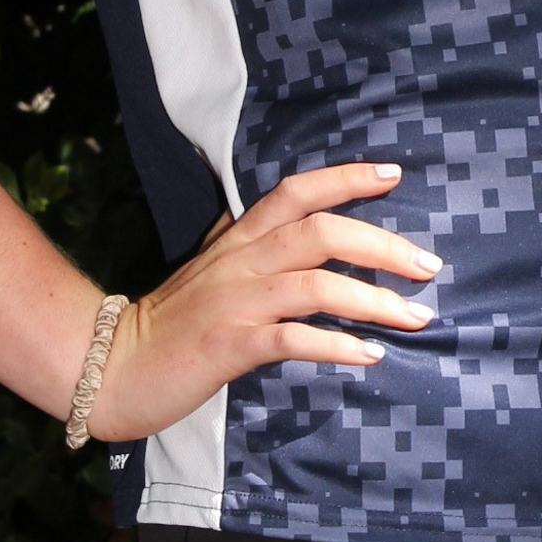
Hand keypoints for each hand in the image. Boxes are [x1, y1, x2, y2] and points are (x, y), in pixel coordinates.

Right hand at [89, 161, 439, 439]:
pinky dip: (336, 345)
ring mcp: (234, 303)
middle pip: (320, 232)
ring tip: (416, 317)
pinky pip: (291, 339)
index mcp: (239, 240)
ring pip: (314, 285)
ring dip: (373, 300)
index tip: (393, 174)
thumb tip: (298, 231)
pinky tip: (369, 356)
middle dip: (382, 245)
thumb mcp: (212, 272)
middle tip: (429, 266)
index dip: (345, 178)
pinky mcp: (228, 346)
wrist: (113, 366)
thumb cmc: (172, 323)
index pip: (295, 192)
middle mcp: (240, 262)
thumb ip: (251, 248)